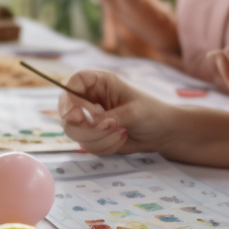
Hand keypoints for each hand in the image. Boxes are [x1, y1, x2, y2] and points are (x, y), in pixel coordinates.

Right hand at [58, 69, 174, 155]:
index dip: (70, 97)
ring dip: (96, 138)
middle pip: (66, 108)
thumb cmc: (152, 114)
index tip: (77, 114)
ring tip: (120, 134)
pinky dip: (102, 146)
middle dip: (80, 124)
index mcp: (100, 83)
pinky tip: (119, 141)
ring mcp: (90, 118)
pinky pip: (85, 144)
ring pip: (74, 131)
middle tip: (99, 128)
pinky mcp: (93, 135)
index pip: (74, 82)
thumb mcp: (133, 112)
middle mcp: (91, 98)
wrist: (162, 134)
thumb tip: (91, 123)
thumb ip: (110, 117)